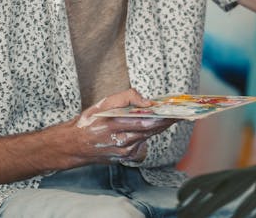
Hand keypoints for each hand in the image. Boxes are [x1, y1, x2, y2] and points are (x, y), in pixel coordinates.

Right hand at [54, 89, 175, 166]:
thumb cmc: (89, 121)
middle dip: (166, 120)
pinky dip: (147, 134)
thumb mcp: (104, 103)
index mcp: (116, 124)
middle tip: (180, 112)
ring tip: (170, 116)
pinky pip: (142, 144)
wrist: (74, 145)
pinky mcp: (125, 157)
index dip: (164, 116)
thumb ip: (126, 97)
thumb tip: (147, 102)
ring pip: (148, 136)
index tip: (176, 110)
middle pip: (151, 130)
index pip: (147, 120)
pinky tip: (151, 127)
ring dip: (159, 126)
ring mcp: (125, 152)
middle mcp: (122, 141)